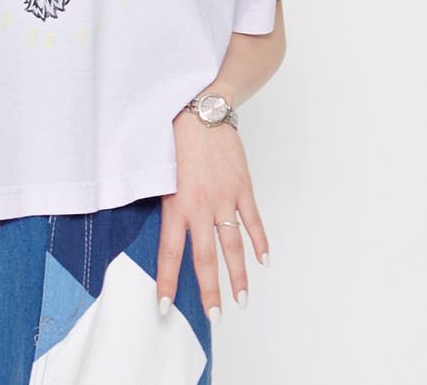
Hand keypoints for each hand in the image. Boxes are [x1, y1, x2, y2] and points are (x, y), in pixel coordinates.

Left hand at [156, 105, 268, 322]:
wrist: (202, 110)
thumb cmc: (176, 138)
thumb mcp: (161, 172)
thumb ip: (167, 203)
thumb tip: (167, 231)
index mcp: (175, 203)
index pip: (169, 252)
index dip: (167, 281)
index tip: (165, 307)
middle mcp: (200, 206)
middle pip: (205, 258)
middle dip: (209, 290)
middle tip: (214, 317)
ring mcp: (224, 197)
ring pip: (233, 245)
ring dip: (239, 275)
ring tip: (241, 300)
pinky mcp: (243, 187)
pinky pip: (253, 220)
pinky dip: (260, 242)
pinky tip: (264, 261)